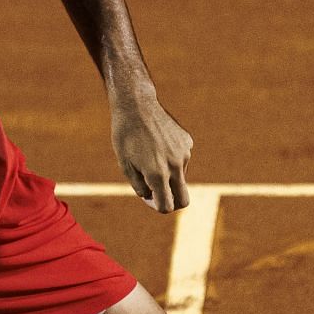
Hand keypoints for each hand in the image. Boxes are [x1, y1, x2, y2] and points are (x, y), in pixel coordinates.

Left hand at [110, 95, 193, 213]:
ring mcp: (184, 153)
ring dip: (169, 175)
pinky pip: (182, 159)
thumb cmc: (125, 137)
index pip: (167, 206)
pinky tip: (158, 144)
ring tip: (150, 156)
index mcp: (157, 174)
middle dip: (173, 203)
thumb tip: (152, 197)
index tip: (150, 199)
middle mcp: (175, 165)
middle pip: (184, 200)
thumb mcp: (125, 165)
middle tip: (159, 195)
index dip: (157, 207)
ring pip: (181, 177)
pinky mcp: (188, 142)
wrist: (136, 106)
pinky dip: (172, 159)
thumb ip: (139, 186)